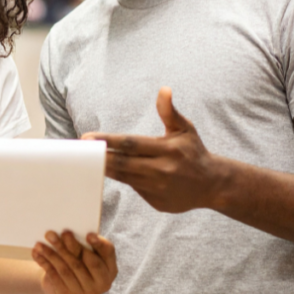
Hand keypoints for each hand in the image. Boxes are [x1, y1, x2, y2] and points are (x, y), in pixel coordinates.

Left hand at [32, 230, 117, 293]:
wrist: (63, 284)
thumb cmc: (79, 262)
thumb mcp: (87, 253)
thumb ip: (86, 244)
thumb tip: (70, 234)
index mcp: (110, 269)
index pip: (107, 253)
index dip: (99, 244)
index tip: (89, 235)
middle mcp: (102, 284)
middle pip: (83, 261)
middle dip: (70, 246)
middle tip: (58, 233)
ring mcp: (85, 293)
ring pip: (66, 269)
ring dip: (52, 254)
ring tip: (41, 243)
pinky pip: (54, 276)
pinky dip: (44, 262)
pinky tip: (37, 252)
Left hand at [82, 87, 224, 213]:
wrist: (212, 184)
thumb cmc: (193, 152)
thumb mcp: (185, 129)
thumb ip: (169, 111)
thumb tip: (163, 89)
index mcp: (168, 150)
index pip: (131, 144)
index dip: (108, 141)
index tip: (88, 137)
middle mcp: (162, 171)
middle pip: (123, 164)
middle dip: (101, 158)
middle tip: (81, 151)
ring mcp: (159, 190)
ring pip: (125, 178)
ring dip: (107, 169)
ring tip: (89, 160)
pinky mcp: (157, 203)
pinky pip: (135, 189)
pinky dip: (124, 180)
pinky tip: (112, 172)